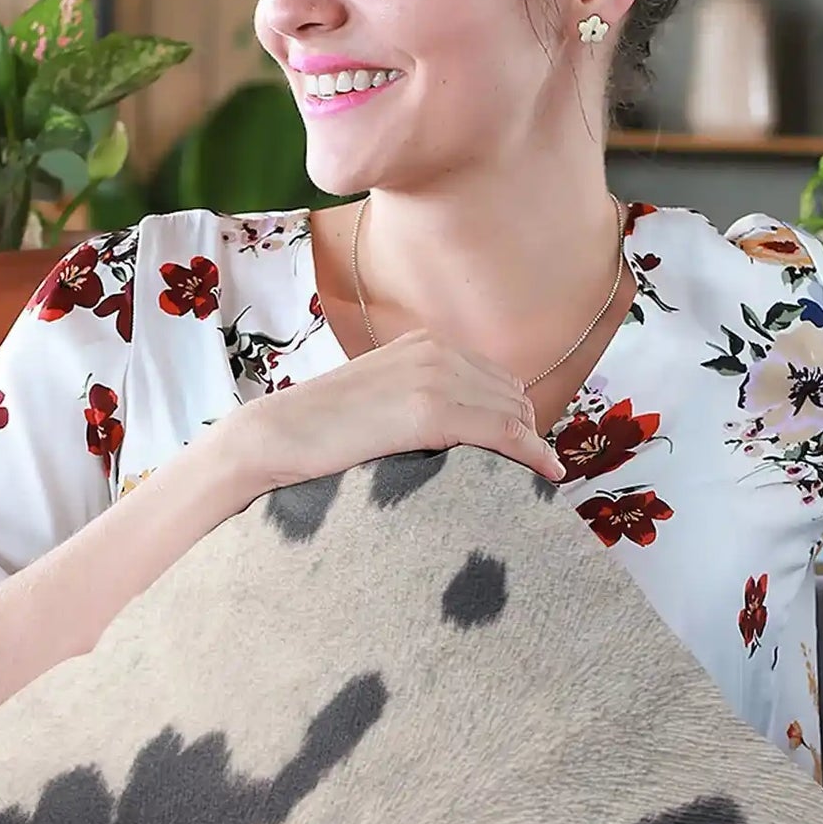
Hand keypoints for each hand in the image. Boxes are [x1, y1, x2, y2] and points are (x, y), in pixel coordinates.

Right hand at [220, 328, 569, 494]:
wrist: (275, 436)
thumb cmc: (319, 432)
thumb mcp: (379, 399)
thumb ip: (418, 400)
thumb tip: (456, 431)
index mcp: (424, 343)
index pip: (495, 379)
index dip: (515, 417)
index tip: (527, 451)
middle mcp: (436, 350)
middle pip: (512, 395)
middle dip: (526, 432)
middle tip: (533, 471)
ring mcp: (434, 376)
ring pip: (514, 414)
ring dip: (529, 447)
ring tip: (537, 480)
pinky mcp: (430, 410)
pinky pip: (504, 432)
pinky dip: (532, 454)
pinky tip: (546, 474)